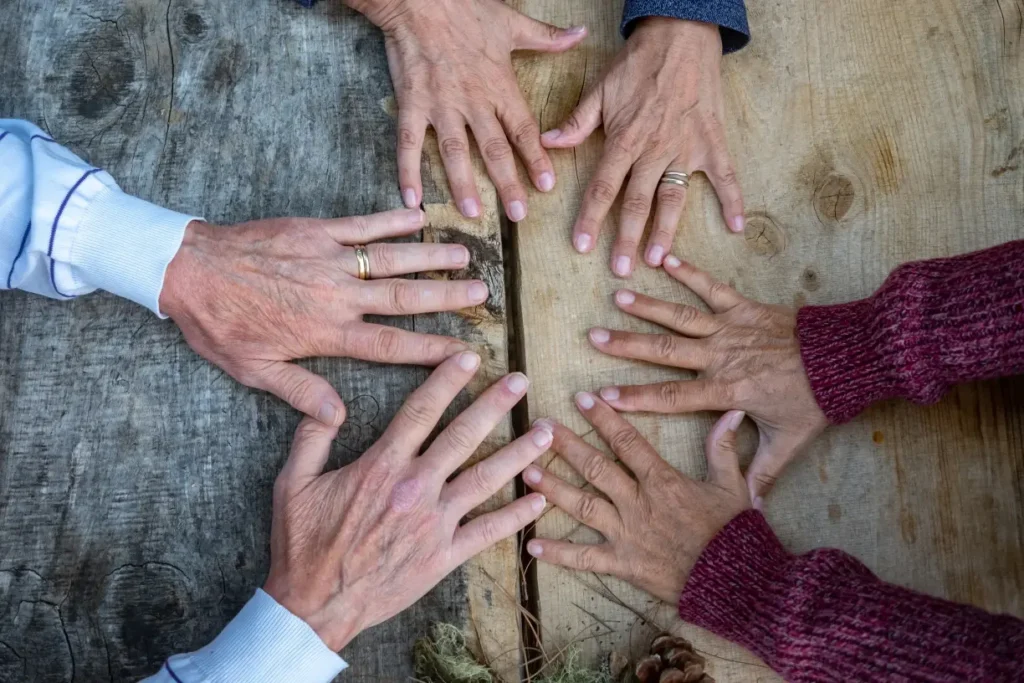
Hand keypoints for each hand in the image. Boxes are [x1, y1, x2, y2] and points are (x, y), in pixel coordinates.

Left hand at [159, 209, 484, 424]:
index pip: (390, 345)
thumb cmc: (220, 324)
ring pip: (392, 258)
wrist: (186, 271)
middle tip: (482, 293)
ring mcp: (328, 259)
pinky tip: (418, 216)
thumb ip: (302, 391)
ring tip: (465, 253)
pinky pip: (361, 225)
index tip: (464, 352)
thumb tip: (340, 417)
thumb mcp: (255, 371)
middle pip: (404, 297)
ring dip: (431, 256)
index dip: (431, 349)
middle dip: (447, 296)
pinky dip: (392, 219)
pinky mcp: (315, 231)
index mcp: (326, 333)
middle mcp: (337, 296)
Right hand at [263, 352, 549, 650]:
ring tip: (547, 432)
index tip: (470, 357)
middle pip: (463, 436)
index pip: (421, 412)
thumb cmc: (301, 545)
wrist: (313, 606)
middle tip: (521, 381)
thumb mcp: (292, 483)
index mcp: (381, 466)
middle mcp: (414, 488)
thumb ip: (311, 438)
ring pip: (485, 479)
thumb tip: (326, 402)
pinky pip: (488, 532)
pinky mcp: (444, 557)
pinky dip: (517, 515)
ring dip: (519, 453)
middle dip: (495, 404)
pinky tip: (540, 499)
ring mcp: (433, 523)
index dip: (447, 380)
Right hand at [352, 0, 585, 219]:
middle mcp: (472, 101)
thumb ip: (547, 38)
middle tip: (518, 214)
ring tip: (472, 212)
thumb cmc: (464, 8)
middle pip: (493, 149)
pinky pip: (408, 143)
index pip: (523, 129)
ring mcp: (440, 104)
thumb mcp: (511, 22)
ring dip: (463, 183)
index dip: (536, 159)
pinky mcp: (411, 103)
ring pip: (454, 151)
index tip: (547, 185)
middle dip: (507, 183)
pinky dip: (408, 172)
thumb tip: (580, 35)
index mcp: (499, 86)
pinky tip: (412, 199)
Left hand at [524, 394, 749, 602]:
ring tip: (527, 472)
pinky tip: (531, 546)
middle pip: (596, 468)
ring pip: (583, 505)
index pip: (627, 442)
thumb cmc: (734, 532)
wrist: (734, 581)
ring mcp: (627, 534)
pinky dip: (558, 554)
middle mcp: (638, 503)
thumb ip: (724, 448)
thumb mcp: (733, 486)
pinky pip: (585, 559)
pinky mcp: (622, 564)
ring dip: (554, 488)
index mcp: (662, 481)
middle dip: (566, 445)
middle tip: (539, 427)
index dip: (603, 418)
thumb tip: (731, 413)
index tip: (581, 398)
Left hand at [542, 18, 743, 275]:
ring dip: (666, 231)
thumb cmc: (638, 62)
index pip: (602, 187)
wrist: (681, 35)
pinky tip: (737, 227)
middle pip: (637, 202)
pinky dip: (733, 200)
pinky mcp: (712, 142)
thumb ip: (576, 123)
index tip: (582, 246)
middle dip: (627, 238)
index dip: (590, 218)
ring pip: (673, 198)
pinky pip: (725, 176)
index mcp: (624, 139)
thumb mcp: (600, 89)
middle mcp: (654, 150)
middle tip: (622, 270)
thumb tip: (548, 143)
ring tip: (658, 260)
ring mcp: (685, 148)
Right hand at [586, 256, 827, 502]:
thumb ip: (762, 473)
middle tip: (593, 337)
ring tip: (618, 298)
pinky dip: (690, 273)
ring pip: (682, 317)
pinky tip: (666, 260)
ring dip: (649, 307)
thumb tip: (750, 511)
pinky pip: (713, 288)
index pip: (673, 397)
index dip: (636, 398)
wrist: (846, 358)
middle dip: (627, 345)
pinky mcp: (745, 307)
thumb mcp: (788, 441)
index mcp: (727, 391)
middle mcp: (722, 357)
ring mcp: (732, 328)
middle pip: (666, 351)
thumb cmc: (816, 400)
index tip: (604, 397)